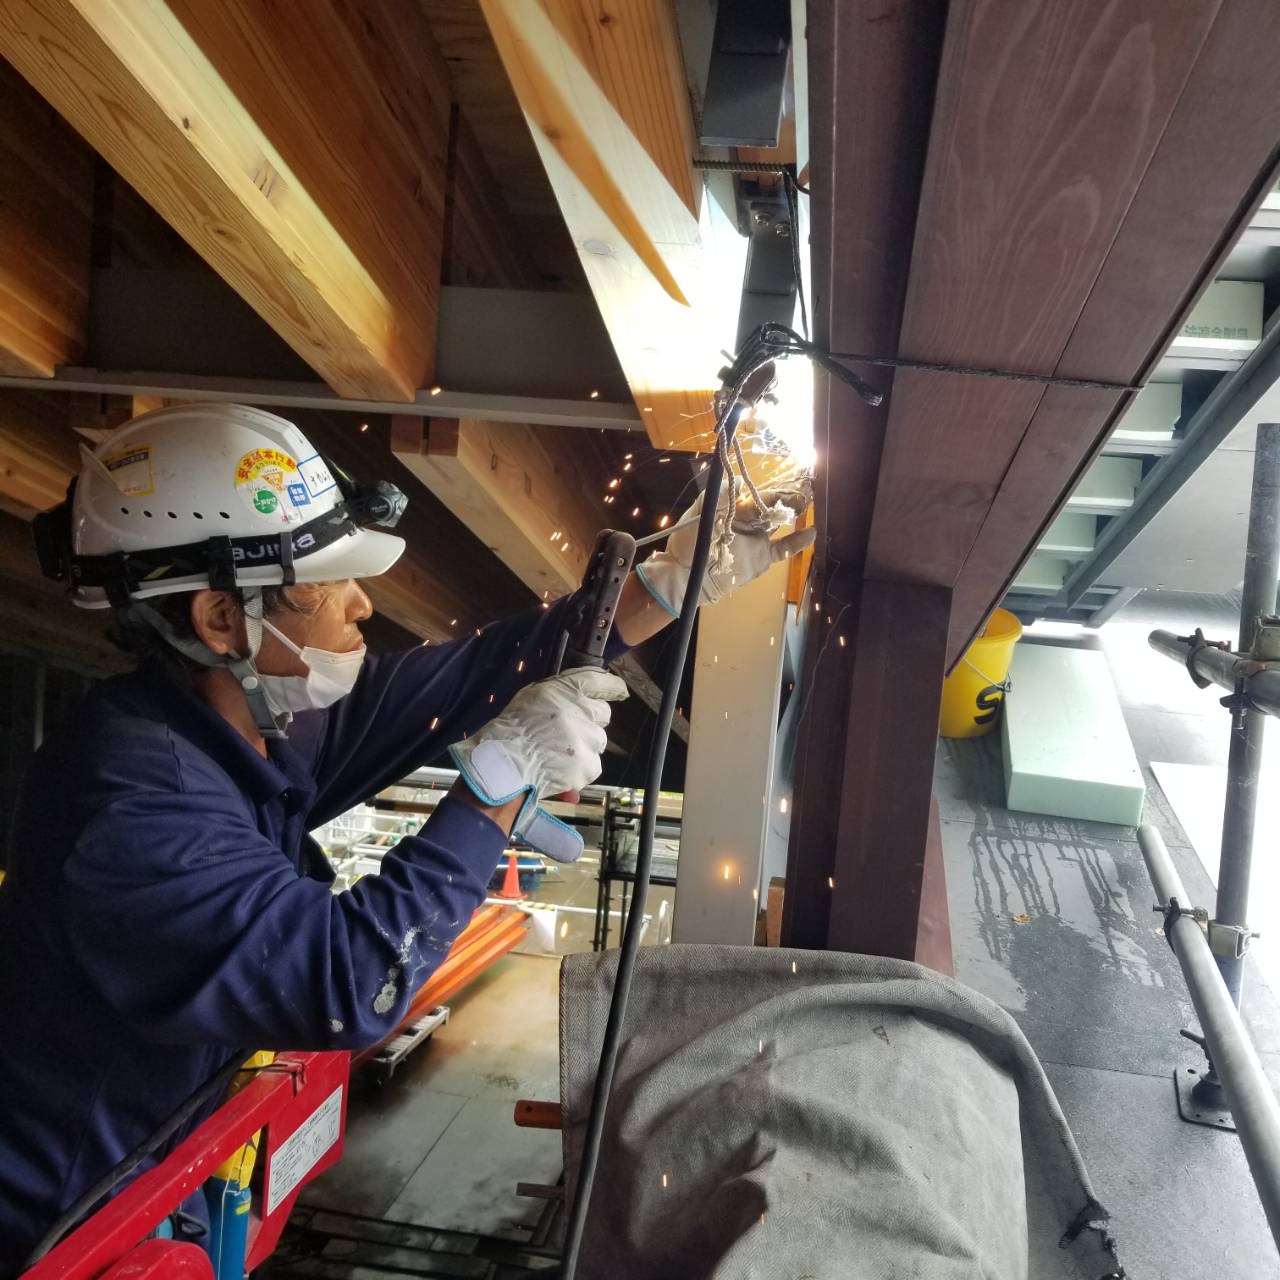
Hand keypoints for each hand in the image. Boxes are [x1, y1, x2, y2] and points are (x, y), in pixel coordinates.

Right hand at [449, 667, 627, 861]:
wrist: (504, 765)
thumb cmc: (512, 730)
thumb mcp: (532, 696)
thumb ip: (560, 692)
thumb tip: (582, 693)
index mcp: (567, 690)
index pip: (601, 682)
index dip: (613, 687)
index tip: (619, 691)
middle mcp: (582, 712)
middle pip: (603, 713)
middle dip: (591, 720)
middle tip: (569, 730)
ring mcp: (587, 741)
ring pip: (598, 741)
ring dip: (584, 745)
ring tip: (558, 752)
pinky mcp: (588, 766)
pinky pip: (592, 764)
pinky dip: (580, 767)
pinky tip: (559, 767)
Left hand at [635, 477, 815, 614]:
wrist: (685, 574)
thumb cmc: (688, 540)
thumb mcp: (702, 510)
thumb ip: (722, 494)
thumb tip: (742, 481)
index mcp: (734, 507)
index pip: (758, 494)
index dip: (773, 489)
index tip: (789, 481)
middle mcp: (748, 521)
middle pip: (772, 506)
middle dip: (787, 497)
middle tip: (805, 488)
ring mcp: (756, 540)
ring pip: (779, 523)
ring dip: (792, 512)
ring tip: (807, 502)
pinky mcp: (761, 558)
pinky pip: (782, 549)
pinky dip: (797, 541)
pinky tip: (811, 532)